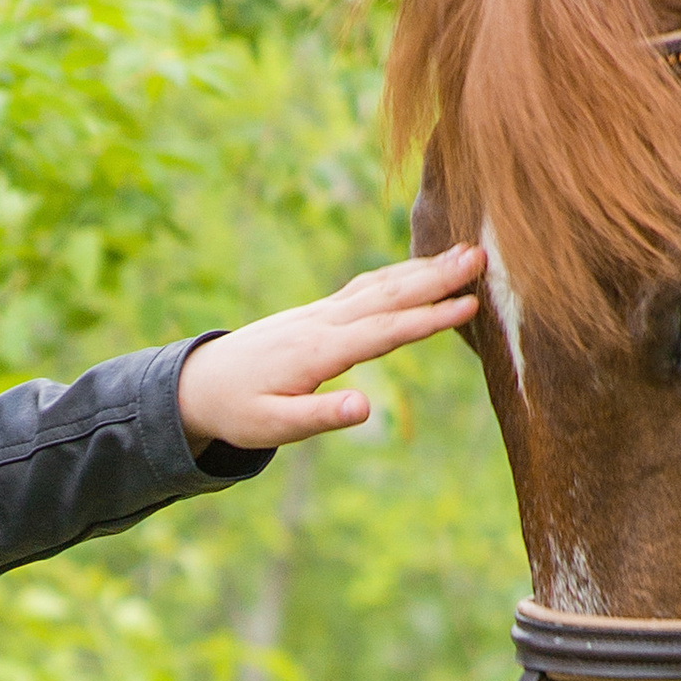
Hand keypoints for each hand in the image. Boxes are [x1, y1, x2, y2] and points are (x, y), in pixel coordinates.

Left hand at [175, 244, 484, 452]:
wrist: (199, 383)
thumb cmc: (237, 411)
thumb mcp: (274, 427)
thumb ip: (320, 416)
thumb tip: (367, 408)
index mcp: (318, 352)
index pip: (384, 333)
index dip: (429, 319)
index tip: (470, 306)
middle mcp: (323, 323)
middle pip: (388, 295)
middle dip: (436, 277)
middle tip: (482, 258)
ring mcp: (321, 313)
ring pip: (379, 285)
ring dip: (423, 269)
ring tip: (466, 254)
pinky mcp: (319, 313)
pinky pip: (366, 287)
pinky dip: (398, 274)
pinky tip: (421, 268)